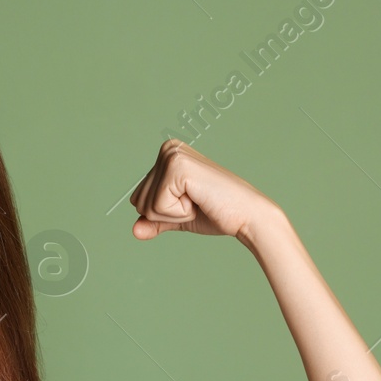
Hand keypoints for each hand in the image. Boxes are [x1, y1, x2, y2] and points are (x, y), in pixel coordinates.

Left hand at [127, 138, 278, 245]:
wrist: (246, 216)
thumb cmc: (216, 213)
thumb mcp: (177, 217)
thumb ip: (154, 222)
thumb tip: (134, 231)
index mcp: (166, 155)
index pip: (137, 198)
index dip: (162, 212)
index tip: (191, 202)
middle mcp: (168, 149)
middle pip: (138, 201)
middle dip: (166, 214)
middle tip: (196, 203)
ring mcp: (172, 156)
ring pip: (145, 206)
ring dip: (173, 213)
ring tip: (198, 200)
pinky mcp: (177, 168)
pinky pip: (157, 207)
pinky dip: (178, 213)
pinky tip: (199, 200)